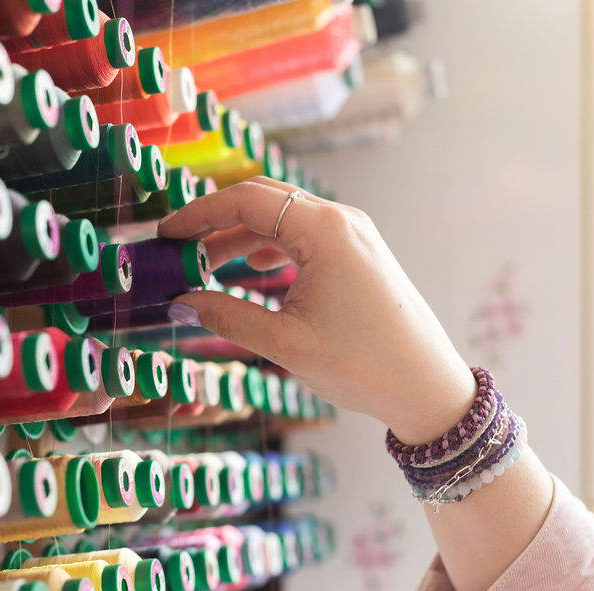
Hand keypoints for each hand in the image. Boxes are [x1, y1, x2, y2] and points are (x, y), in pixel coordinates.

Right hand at [158, 177, 476, 444]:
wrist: (426, 386)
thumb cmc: (362, 365)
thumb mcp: (286, 344)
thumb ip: (228, 316)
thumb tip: (181, 303)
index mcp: (325, 231)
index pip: (247, 200)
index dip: (199, 213)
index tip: (166, 234)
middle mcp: (342, 221)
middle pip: (265, 200)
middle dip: (217, 221)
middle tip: (178, 247)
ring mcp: (354, 235)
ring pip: (284, 219)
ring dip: (242, 236)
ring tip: (204, 265)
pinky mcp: (360, 254)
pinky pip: (305, 236)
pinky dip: (270, 247)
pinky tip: (249, 268)